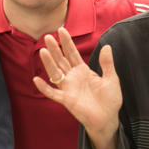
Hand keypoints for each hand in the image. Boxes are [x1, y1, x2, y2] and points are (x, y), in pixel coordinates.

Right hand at [33, 28, 122, 148]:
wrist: (108, 119)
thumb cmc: (110, 100)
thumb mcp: (111, 79)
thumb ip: (107, 64)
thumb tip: (107, 46)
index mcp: (83, 70)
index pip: (73, 53)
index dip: (67, 42)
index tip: (62, 30)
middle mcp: (73, 77)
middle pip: (61, 60)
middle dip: (55, 48)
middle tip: (48, 36)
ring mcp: (68, 88)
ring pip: (56, 73)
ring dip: (49, 63)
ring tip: (43, 51)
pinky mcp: (66, 100)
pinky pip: (53, 93)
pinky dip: (45, 87)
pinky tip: (36, 80)